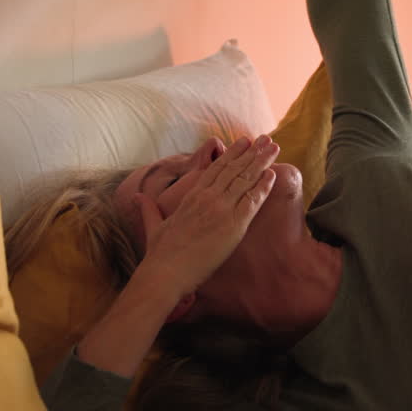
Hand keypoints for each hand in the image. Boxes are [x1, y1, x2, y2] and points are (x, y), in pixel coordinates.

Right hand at [134, 134, 279, 298]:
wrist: (166, 272)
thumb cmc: (160, 253)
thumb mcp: (153, 225)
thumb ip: (148, 208)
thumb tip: (137, 197)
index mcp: (192, 196)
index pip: (216, 168)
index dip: (232, 154)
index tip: (244, 142)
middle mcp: (207, 197)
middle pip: (233, 168)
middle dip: (252, 152)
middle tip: (267, 138)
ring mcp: (221, 209)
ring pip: (245, 179)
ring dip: (261, 161)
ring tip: (274, 147)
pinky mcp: (233, 224)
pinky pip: (252, 200)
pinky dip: (263, 186)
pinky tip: (273, 174)